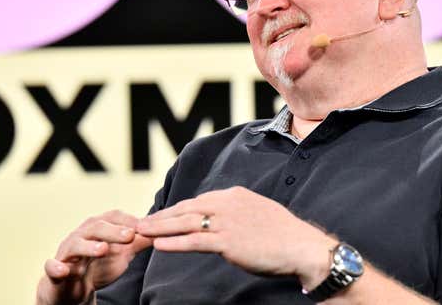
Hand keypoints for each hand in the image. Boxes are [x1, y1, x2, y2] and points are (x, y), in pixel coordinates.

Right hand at [36, 210, 152, 304]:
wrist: (72, 290)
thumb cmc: (98, 266)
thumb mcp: (122, 254)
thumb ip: (139, 242)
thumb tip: (160, 230)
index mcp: (97, 228)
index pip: (113, 217)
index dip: (130, 220)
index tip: (147, 226)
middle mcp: (81, 235)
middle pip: (96, 227)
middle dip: (113, 231)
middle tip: (130, 236)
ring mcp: (66, 252)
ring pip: (75, 244)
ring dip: (89, 246)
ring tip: (102, 249)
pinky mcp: (54, 271)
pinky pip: (52, 266)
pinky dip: (56, 267)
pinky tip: (62, 270)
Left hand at [136, 186, 336, 288]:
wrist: (300, 245)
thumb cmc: (283, 233)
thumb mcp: (258, 211)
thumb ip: (238, 212)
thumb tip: (225, 219)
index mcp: (234, 195)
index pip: (199, 201)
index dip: (177, 209)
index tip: (163, 215)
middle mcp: (227, 204)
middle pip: (186, 208)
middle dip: (162, 216)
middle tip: (142, 223)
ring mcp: (227, 222)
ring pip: (185, 223)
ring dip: (160, 227)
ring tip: (141, 232)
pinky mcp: (228, 242)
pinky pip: (194, 242)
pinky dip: (174, 243)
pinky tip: (158, 245)